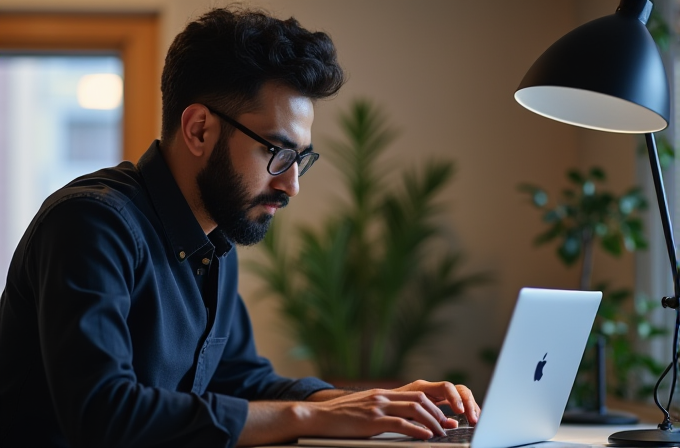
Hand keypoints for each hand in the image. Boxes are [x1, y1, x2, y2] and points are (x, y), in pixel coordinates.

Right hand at [303, 380, 479, 439]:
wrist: (317, 417)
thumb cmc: (338, 417)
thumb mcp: (363, 408)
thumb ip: (380, 409)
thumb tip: (398, 418)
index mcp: (382, 394)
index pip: (416, 394)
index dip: (434, 406)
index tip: (443, 417)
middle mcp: (382, 397)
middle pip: (419, 399)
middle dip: (437, 413)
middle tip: (447, 426)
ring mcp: (377, 407)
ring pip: (414, 409)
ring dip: (431, 421)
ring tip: (440, 433)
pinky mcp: (371, 421)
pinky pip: (400, 423)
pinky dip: (417, 430)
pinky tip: (425, 436)